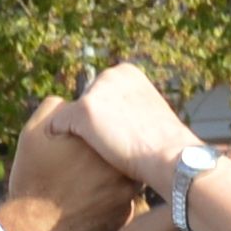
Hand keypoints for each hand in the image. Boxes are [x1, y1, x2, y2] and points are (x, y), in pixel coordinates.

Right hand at [0, 96, 130, 230]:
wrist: (32, 229)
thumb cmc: (33, 179)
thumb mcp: (34, 133)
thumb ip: (57, 108)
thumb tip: (74, 105)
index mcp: (102, 141)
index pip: (106, 127)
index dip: (89, 134)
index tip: (74, 145)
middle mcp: (121, 165)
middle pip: (117, 151)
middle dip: (102, 154)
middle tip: (76, 166)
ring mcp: (126, 193)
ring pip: (121, 176)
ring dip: (106, 177)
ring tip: (80, 185)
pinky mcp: (123, 217)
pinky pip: (119, 202)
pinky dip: (106, 201)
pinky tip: (84, 204)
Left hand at [67, 62, 194, 187]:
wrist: (171, 158)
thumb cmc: (165, 146)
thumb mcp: (149, 114)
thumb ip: (129, 108)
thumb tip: (115, 120)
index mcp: (127, 73)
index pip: (100, 95)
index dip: (104, 119)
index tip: (113, 137)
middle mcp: (110, 75)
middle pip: (84, 103)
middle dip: (87, 124)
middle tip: (98, 147)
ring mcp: (96, 92)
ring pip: (70, 115)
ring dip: (74, 133)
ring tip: (80, 154)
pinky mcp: (83, 111)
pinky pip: (58, 125)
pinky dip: (59, 139)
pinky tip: (64, 154)